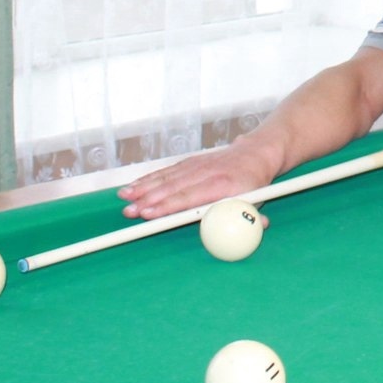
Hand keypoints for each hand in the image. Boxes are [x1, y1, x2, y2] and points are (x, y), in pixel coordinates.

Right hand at [119, 141, 281, 220]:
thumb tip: (255, 229)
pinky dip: (149, 178)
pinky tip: (134, 186)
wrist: (255, 153)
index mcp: (223, 185)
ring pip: (166, 177)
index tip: (150, 213)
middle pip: (172, 188)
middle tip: (129, 212)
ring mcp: (196, 165)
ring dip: (143, 188)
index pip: (190, 197)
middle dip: (148, 200)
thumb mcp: (258, 201)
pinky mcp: (189, 162)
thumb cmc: (256, 183)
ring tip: (124, 198)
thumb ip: (251, 218)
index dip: (168, 206)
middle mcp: (206, 172)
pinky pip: (166, 171)